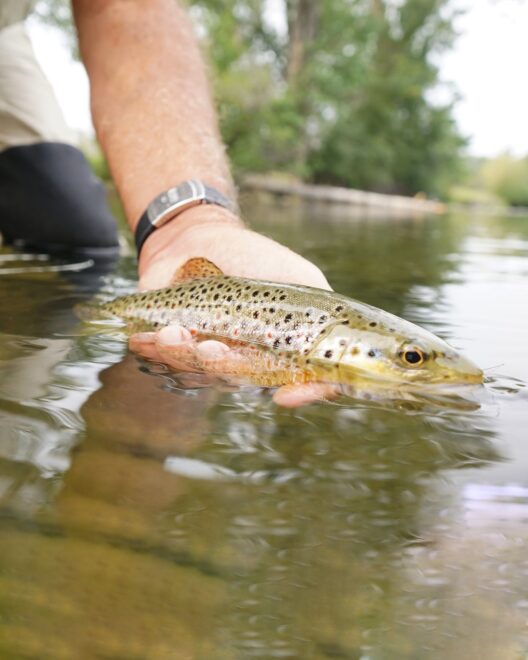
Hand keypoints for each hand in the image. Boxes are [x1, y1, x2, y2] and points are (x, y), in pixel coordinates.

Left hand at [130, 207, 338, 406]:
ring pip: (201, 371)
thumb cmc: (252, 255)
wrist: (195, 234)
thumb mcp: (298, 276)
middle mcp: (248, 358)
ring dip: (184, 356)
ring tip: (170, 334)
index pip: (301, 380)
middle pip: (243, 378)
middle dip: (225, 366)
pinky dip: (155, 350)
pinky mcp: (176, 347)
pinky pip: (167, 359)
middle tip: (212, 349)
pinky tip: (146, 339)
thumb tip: (333, 354)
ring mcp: (211, 354)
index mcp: (280, 347)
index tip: (286, 395)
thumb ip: (321, 311)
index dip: (302, 392)